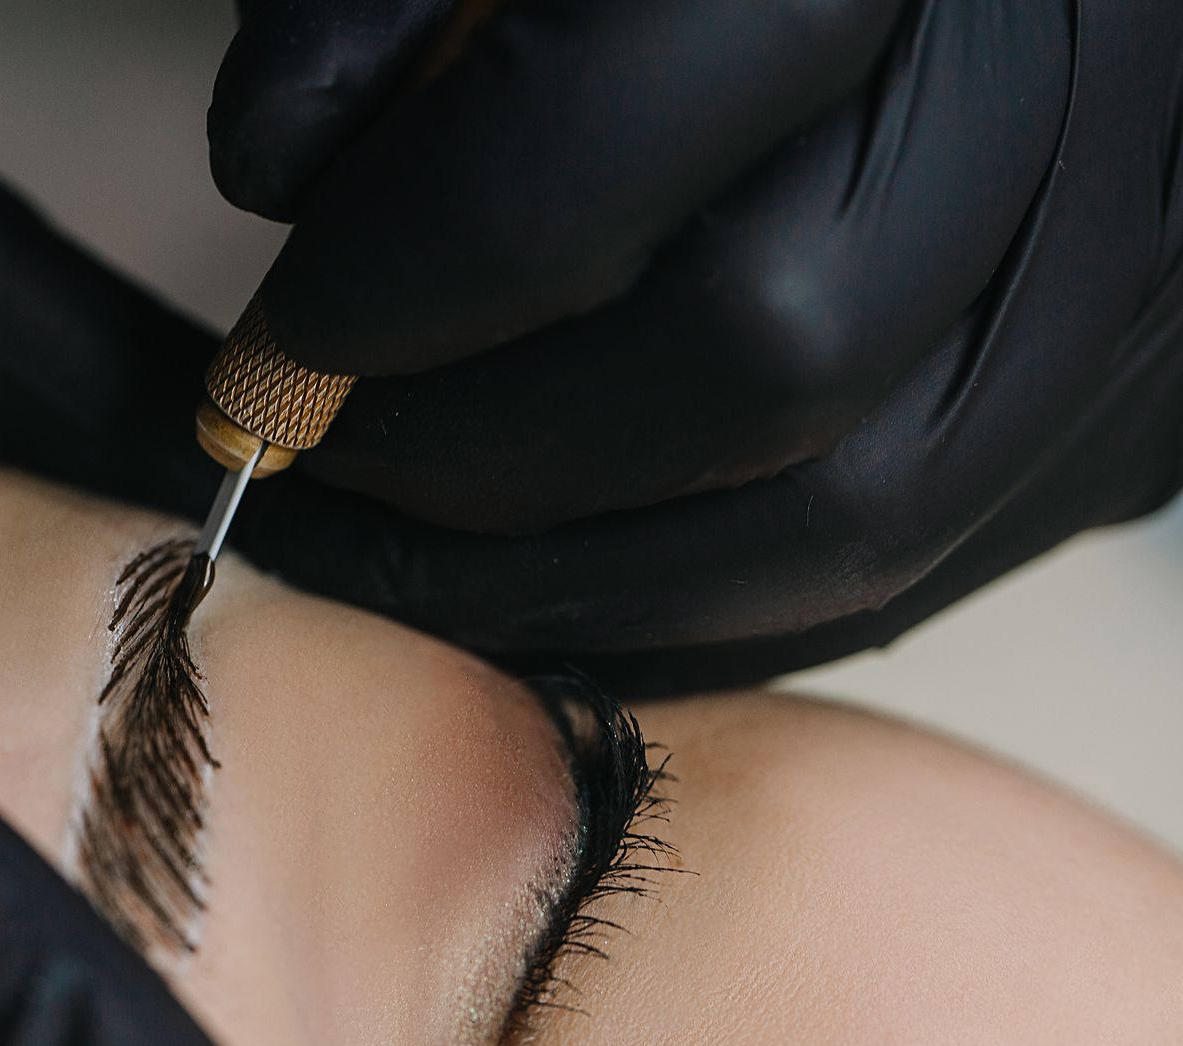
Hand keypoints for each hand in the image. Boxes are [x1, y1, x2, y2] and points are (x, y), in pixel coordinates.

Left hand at [195, 0, 1182, 691]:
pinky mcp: (1118, 394)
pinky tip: (559, 584)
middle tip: (331, 447)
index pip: (596, 164)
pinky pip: (909, 568)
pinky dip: (700, 609)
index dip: (410, 279)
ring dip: (581, 573)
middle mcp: (1041, 99)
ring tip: (408, 549)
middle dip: (486, 449)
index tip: (289, 331)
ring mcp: (1112, 261)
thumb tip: (282, 164)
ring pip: (851, 508)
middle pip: (755, 353)